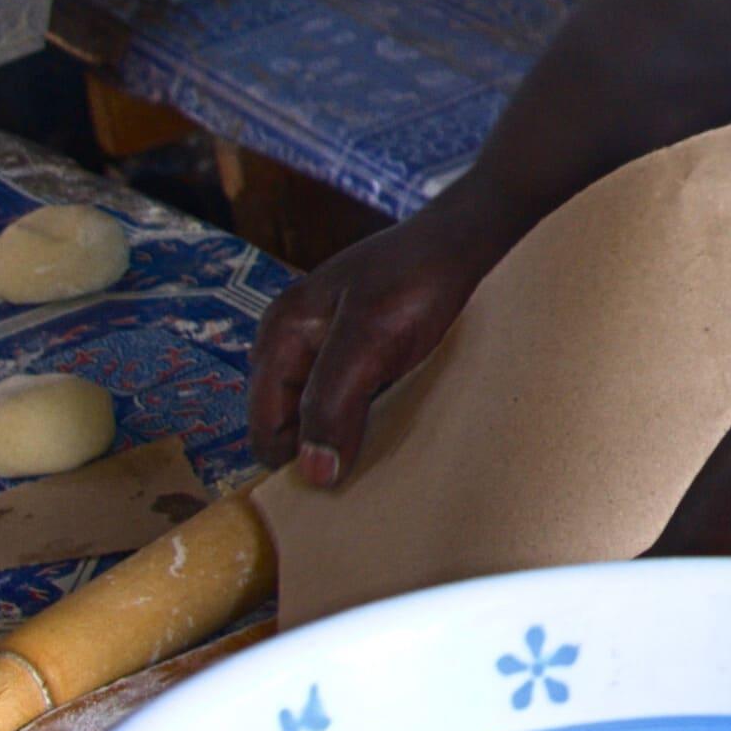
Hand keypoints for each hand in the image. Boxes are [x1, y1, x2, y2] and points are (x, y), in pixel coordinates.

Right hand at [242, 189, 531, 484]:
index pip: (265, 424)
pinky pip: (348, 403)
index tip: (334, 489)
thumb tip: (312, 473)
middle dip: (317, 452)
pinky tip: (393, 433)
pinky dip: (364, 423)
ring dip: (343, 440)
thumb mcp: (369, 342)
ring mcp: (327, 347)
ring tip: (380, 460)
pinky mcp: (360, 354)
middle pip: (288, 422)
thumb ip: (332, 404)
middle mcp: (296, 342)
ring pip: (320, 415)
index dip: (292, 460)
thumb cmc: (416, 279)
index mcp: (281, 335)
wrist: (465, 240)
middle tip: (361, 479)